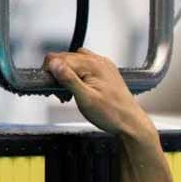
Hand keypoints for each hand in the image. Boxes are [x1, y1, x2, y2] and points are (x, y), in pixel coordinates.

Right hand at [43, 48, 157, 144]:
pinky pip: (85, 67)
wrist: (130, 123)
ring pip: (74, 62)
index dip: (50, 73)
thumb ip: (68, 79)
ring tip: (69, 93)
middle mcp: (98, 61)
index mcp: (92, 65)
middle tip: (60, 94)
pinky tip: (79, 89)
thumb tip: (54, 64)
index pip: (58, 58)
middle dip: (57, 75)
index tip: (51, 87)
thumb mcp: (85, 98)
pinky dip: (78, 76)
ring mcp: (103, 66)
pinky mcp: (105, 72)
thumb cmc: (112, 114)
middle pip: (65, 58)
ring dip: (67, 75)